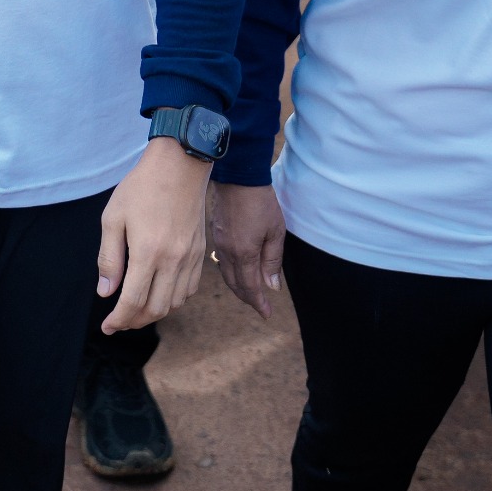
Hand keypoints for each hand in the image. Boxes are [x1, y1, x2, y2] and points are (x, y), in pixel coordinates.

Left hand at [96, 141, 212, 332]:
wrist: (179, 165)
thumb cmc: (141, 188)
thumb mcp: (113, 218)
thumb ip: (109, 259)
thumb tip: (105, 293)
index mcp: (148, 252)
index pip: (133, 301)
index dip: (119, 320)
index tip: (107, 327)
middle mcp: (173, 260)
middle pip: (156, 309)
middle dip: (135, 321)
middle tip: (119, 321)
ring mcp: (190, 257)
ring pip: (175, 303)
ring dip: (154, 313)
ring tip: (136, 310)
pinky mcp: (200, 252)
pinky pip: (189, 289)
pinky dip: (174, 299)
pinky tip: (159, 293)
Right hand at [207, 182, 286, 319]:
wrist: (238, 177)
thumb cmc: (261, 202)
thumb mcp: (275, 232)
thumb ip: (272, 261)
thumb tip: (272, 286)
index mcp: (244, 253)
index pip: (250, 287)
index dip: (259, 303)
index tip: (267, 314)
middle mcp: (228, 252)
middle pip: (236, 284)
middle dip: (248, 298)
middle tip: (260, 306)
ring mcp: (219, 243)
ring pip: (227, 274)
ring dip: (238, 287)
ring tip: (250, 293)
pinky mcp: (216, 234)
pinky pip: (222, 262)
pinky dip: (231, 273)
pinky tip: (238, 272)